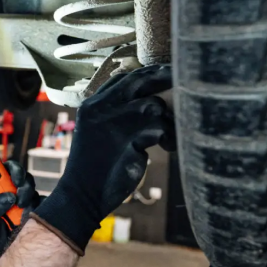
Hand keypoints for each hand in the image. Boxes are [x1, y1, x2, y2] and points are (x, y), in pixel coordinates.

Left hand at [0, 161, 40, 266]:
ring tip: (21, 213)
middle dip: (25, 185)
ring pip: (35, 193)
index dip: (14, 169)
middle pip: (25, 179)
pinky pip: (42, 208)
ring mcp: (24, 204)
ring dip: (30, 200)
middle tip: (20, 198)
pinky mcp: (33, 216)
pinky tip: (29, 220)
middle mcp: (13, 193)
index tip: (15, 178)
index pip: (8, 170)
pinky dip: (39, 211)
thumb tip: (9, 197)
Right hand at [33, 65, 174, 254]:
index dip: (146, 73)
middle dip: (164, 78)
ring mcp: (115, 123)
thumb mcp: (97, 131)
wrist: (83, 193)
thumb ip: (115, 113)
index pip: (122, 79)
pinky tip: (167, 148)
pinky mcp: (130, 141)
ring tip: (167, 137)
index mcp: (92, 105)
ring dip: (167, 119)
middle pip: (139, 81)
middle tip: (183, 80)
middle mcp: (102, 109)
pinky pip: (161, 128)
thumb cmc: (94, 165)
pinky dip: (169, 137)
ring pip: (153, 106)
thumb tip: (147, 100)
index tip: (165, 74)